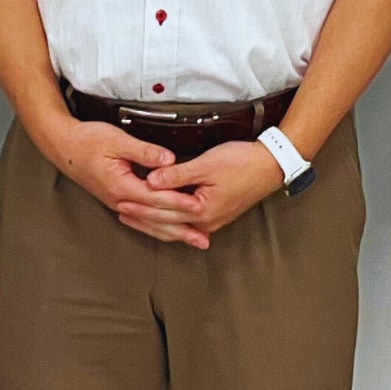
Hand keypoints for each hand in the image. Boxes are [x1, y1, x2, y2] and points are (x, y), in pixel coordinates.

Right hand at [38, 117, 200, 233]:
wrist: (64, 146)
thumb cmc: (88, 141)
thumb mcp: (118, 140)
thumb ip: (145, 152)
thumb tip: (169, 160)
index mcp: (121, 186)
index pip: (157, 199)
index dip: (179, 203)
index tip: (198, 207)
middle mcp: (120, 200)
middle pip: (156, 219)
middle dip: (182, 229)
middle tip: (203, 237)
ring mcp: (119, 203)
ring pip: (150, 224)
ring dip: (173, 233)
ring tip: (192, 240)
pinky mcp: (119, 200)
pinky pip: (143, 219)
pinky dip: (159, 227)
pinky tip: (169, 230)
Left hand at [132, 139, 288, 249]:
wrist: (270, 166)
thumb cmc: (242, 163)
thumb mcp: (206, 165)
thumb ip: (177, 174)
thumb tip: (151, 181)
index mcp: (202, 211)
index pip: (163, 210)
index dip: (140, 204)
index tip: (121, 200)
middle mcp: (206, 222)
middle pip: (166, 222)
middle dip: (142, 217)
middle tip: (120, 211)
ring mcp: (211, 221)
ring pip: (175, 226)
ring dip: (154, 222)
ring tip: (134, 217)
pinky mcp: (215, 215)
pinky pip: (186, 223)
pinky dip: (169, 221)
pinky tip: (161, 220)